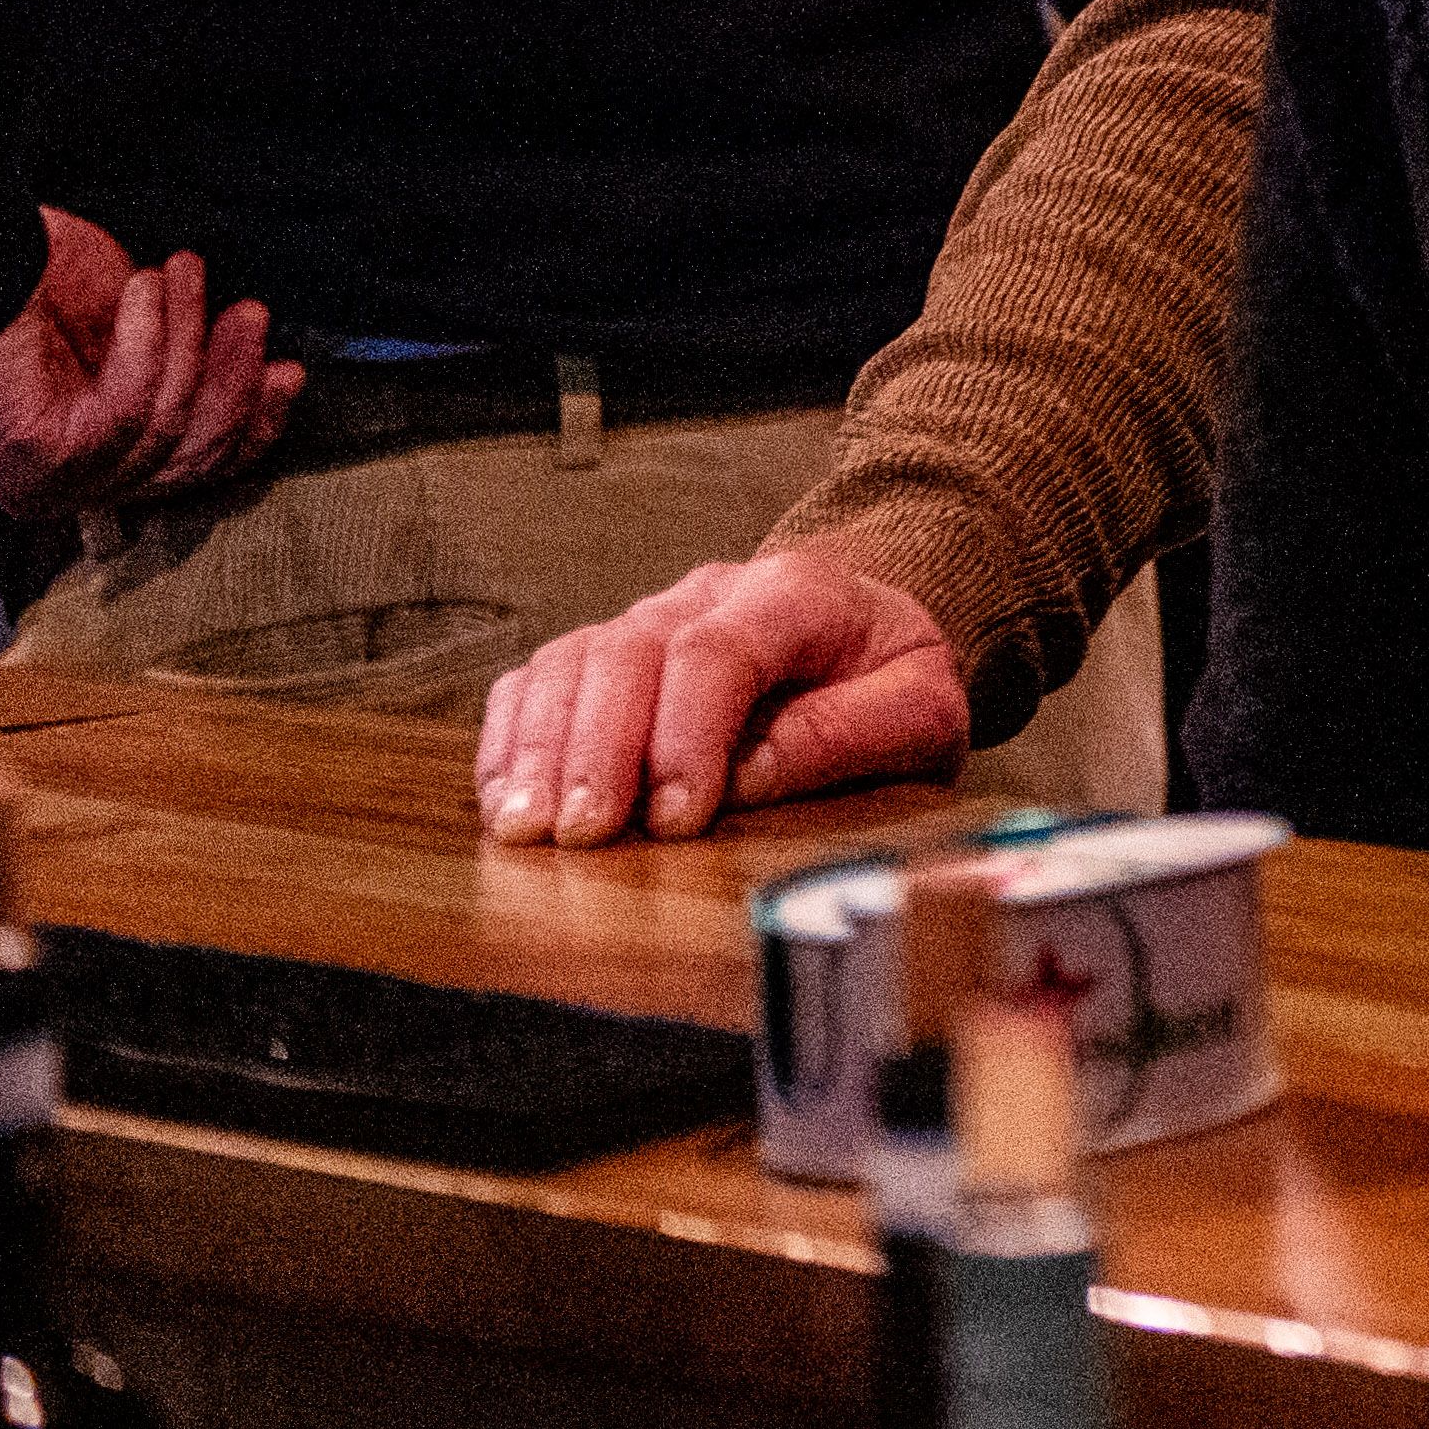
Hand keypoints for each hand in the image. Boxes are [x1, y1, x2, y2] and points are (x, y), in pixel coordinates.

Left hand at [0, 207, 296, 538]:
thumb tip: (259, 373)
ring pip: (168, 431)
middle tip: (249, 312)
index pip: (190, 466)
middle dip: (234, 383)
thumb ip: (184, 362)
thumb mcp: (136, 323)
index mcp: (87, 457)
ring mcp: (52, 484)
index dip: (250, 423)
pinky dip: (146, 341)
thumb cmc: (30, 279)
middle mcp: (68, 486)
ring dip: (187, 339)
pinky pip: (131, 412)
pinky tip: (140, 289)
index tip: (286, 371)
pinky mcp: (41, 466)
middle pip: (191, 461)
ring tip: (179, 272)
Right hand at [477, 542, 972, 846]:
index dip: (687, 734)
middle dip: (599, 749)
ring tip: (529, 829)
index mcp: (798, 593)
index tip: (675, 819)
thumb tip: (750, 779)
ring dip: (541, 749)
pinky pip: (538, 680)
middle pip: (628, 652)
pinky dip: (513, 739)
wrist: (869, 632)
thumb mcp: (923, 709)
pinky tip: (505, 800)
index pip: (720, 650)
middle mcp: (709, 593)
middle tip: (584, 835)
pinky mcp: (608, 653)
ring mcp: (649, 616)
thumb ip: (851, 735)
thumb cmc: (893, 680)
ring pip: (571, 662)